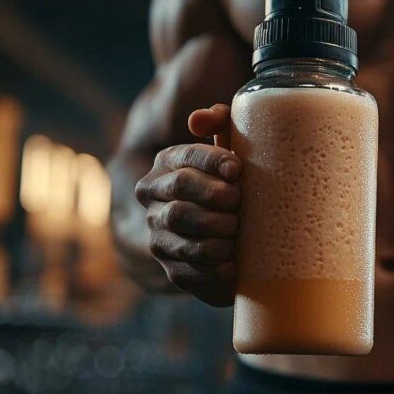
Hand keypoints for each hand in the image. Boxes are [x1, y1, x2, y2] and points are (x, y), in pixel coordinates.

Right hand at [135, 104, 239, 305]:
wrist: (230, 231)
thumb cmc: (235, 180)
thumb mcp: (230, 148)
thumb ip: (220, 123)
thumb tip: (198, 120)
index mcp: (168, 163)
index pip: (183, 159)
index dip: (211, 162)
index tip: (237, 170)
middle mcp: (155, 198)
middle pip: (180, 196)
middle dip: (214, 200)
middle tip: (239, 204)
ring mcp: (159, 235)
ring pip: (182, 236)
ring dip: (215, 236)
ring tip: (238, 235)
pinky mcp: (171, 268)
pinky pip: (186, 272)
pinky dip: (213, 270)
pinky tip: (233, 265)